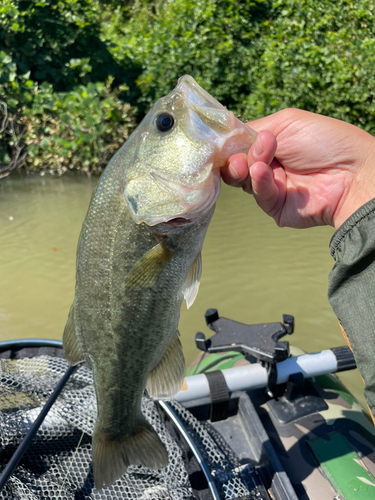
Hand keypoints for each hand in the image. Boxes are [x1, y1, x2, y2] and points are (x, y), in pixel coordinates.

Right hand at [222, 109, 374, 227]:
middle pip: (235, 163)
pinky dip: (259, 182)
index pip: (238, 145)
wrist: (353, 172)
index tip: (220, 142)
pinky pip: (259, 195)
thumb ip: (252, 129)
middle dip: (234, 157)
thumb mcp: (286, 122)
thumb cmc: (326, 141)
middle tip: (240, 154)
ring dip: (247, 167)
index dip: (228, 144)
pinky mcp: (276, 207)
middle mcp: (268, 165)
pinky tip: (264, 172)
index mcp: (270, 144)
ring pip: (242, 180)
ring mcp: (271, 187)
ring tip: (260, 160)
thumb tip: (223, 138)